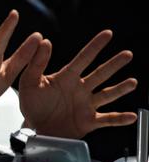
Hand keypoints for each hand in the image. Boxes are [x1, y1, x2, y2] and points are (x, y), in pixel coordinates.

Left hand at [19, 30, 137, 138]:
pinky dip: (119, 119)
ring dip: (120, 88)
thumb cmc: (32, 105)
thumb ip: (36, 63)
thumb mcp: (29, 82)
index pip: (83, 58)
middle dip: (114, 64)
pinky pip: (107, 119)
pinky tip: (131, 116)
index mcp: (67, 77)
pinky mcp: (88, 121)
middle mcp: (80, 89)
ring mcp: (86, 105)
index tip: (108, 33)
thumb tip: (43, 41)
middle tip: (127, 54)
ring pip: (107, 94)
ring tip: (132, 82)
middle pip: (100, 74)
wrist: (35, 128)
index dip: (95, 46)